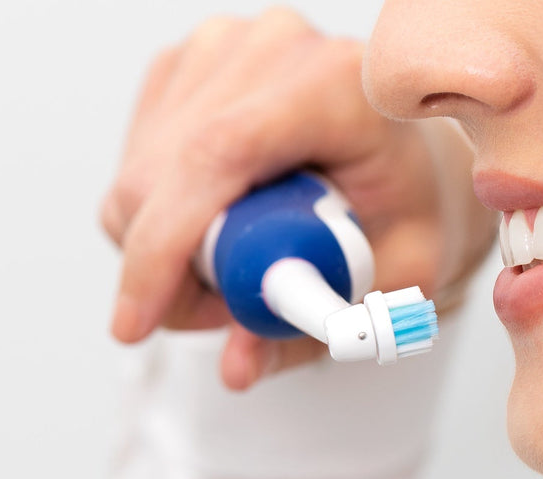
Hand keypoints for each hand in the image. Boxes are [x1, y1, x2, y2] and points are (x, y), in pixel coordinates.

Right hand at [101, 8, 484, 390]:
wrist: (405, 154)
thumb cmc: (408, 204)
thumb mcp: (395, 279)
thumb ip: (321, 325)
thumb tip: (238, 367)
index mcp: (338, 85)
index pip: (217, 155)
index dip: (165, 244)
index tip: (138, 322)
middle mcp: (275, 49)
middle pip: (163, 174)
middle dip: (166, 269)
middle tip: (219, 313)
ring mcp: (224, 47)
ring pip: (137, 177)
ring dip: (163, 248)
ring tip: (239, 259)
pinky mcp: (187, 63)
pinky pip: (134, 163)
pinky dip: (158, 216)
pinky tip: (218, 216)